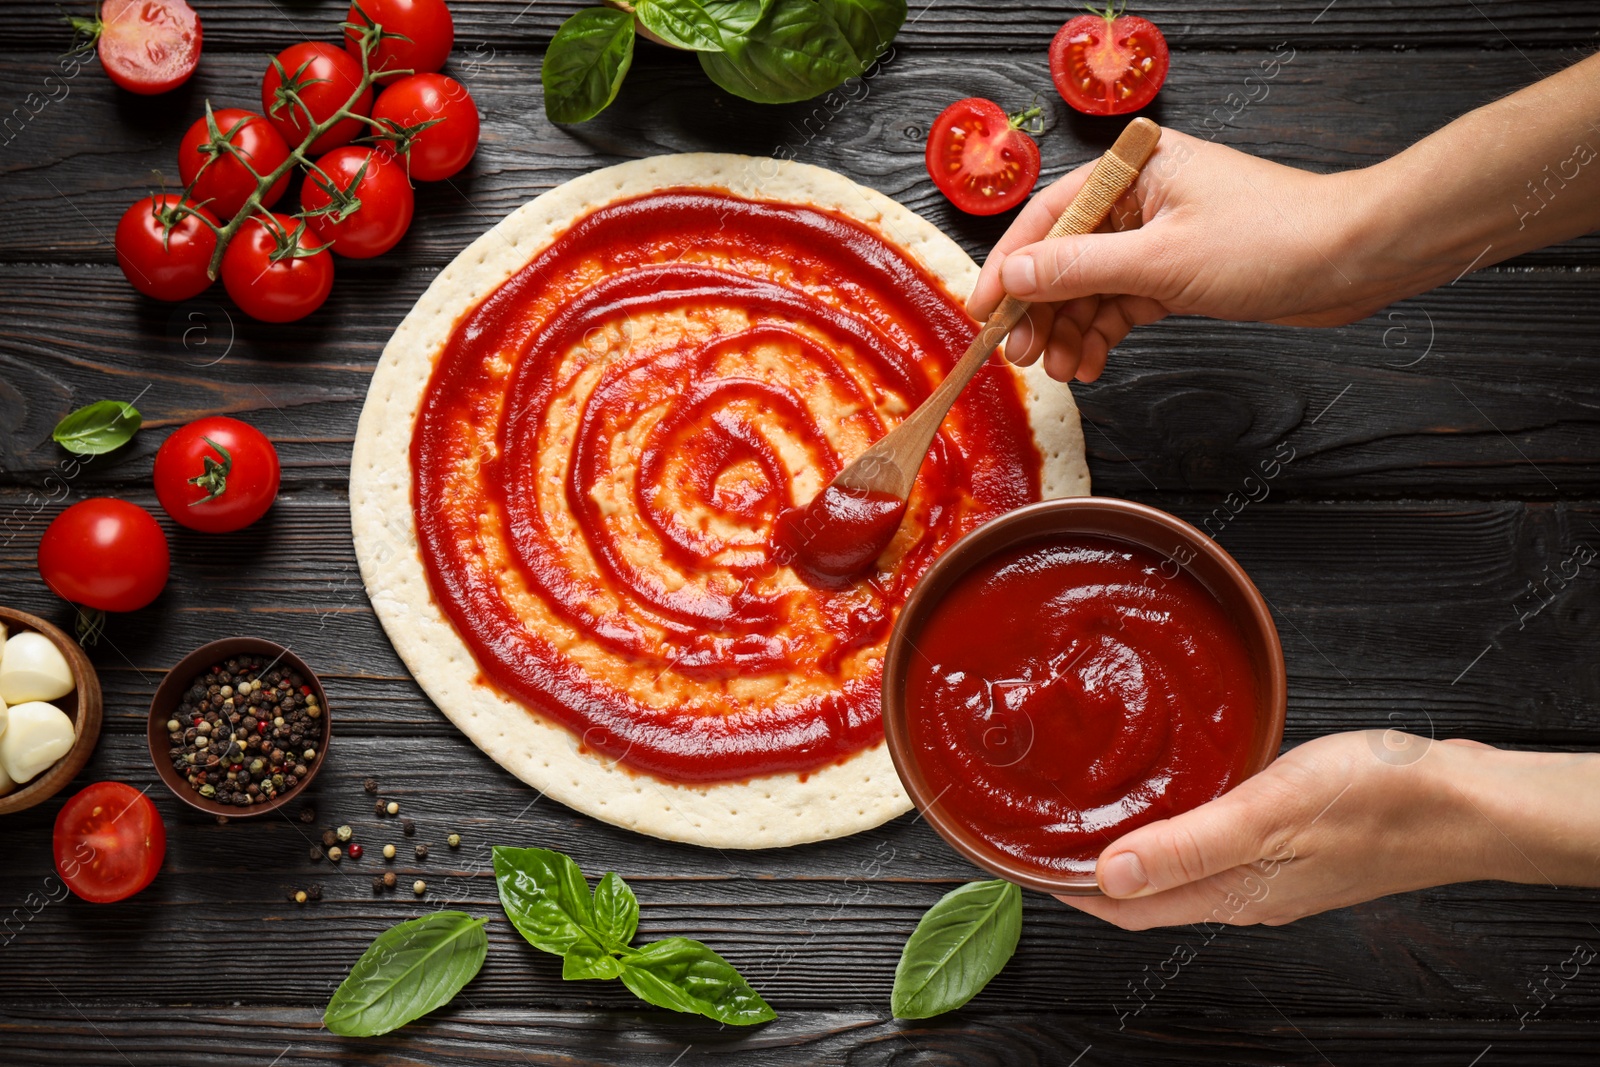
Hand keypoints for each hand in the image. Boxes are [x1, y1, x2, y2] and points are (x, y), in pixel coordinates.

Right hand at [967, 130, 1386, 383]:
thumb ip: (1078, 269)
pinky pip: (1121, 304)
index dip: (1010, 266)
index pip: (1049, 216)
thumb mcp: (1160, 259)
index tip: (984, 311)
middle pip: (1064, 255)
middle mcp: (1141, 198)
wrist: (1353, 260)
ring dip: (1071, 331)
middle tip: (1022, 355)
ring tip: (1063, 369)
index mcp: (1133, 168)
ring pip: (1090, 287)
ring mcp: (1159, 236)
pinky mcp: (1178, 272)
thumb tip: (1012, 278)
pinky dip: (1103, 335)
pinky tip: (1093, 363)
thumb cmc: (1274, 238)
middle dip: (1041, 310)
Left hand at [1057, 731, 1599, 929]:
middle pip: (1144, 893)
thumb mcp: (1268, 813)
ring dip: (1129, 851)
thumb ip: (1185, 846)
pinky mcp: (1296, 845)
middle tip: (1041, 837)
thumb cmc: (1382, 803)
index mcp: (1231, 892)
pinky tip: (1176, 797)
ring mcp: (1272, 871)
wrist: (1470, 804)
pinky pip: (1216, 845)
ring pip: (1178, 869)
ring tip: (1090, 817)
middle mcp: (1245, 890)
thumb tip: (1105, 877)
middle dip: (1086, 874)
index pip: (1123, 905)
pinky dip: (1178, 829)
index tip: (1019, 865)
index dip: (1066, 889)